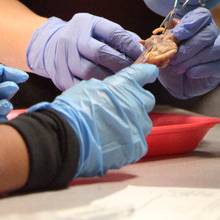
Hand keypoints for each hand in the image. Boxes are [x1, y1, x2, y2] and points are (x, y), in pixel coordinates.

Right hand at [26, 13, 142, 89]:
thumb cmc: (85, 39)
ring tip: (124, 84)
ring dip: (110, 80)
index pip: (113, 33)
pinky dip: (96, 90)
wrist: (51, 46)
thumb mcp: (100, 30)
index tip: (143, 56)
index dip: (130, 46)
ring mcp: (63, 57)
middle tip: (136, 74)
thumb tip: (145, 52)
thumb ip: (121, 39)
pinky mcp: (59, 75)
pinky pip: (81, 86)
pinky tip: (107, 91)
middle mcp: (72, 37)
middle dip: (122, 65)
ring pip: (90, 72)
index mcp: (86, 22)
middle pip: (101, 53)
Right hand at [31, 64, 157, 177]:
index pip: (144, 72)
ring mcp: (139, 125)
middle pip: (147, 100)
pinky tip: (112, 144)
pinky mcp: (137, 146)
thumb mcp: (89, 87)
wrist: (68, 137)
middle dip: (137, 103)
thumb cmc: (73, 110)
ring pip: (142, 123)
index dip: (147, 73)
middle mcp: (137, 102)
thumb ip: (108, 88)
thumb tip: (111, 92)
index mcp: (125, 84)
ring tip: (112, 131)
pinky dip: (128, 144)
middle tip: (121, 110)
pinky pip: (137, 143)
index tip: (150, 73)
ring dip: (132, 124)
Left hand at [159, 7, 219, 98]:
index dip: (192, 23)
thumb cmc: (169, 58)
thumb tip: (166, 38)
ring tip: (177, 68)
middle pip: (209, 33)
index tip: (178, 34)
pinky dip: (200, 70)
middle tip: (175, 58)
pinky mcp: (219, 67)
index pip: (203, 15)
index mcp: (197, 24)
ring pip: (214, 50)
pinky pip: (215, 66)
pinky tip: (189, 73)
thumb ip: (165, 40)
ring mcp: (217, 51)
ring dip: (193, 59)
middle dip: (190, 46)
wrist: (174, 80)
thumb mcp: (163, 47)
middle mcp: (211, 34)